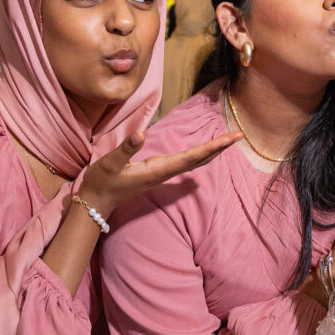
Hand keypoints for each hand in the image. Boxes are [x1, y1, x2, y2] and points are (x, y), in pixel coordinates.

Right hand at [79, 127, 241, 220]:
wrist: (96, 201)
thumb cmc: (102, 182)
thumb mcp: (110, 163)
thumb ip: (126, 149)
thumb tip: (141, 133)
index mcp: (158, 169)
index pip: (191, 157)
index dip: (212, 147)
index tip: (230, 139)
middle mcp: (164, 172)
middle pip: (198, 160)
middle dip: (219, 148)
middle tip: (239, 136)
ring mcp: (161, 173)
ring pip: (193, 162)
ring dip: (211, 151)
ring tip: (227, 141)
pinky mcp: (157, 172)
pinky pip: (184, 163)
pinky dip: (198, 155)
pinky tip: (204, 153)